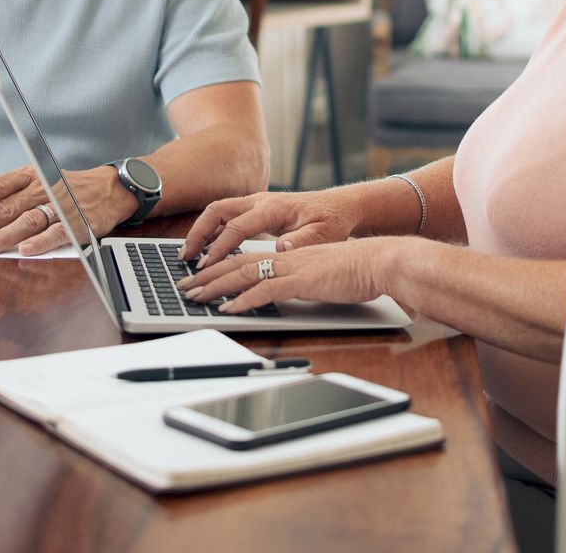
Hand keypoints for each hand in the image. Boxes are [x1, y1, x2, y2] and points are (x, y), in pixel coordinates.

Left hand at [0, 164, 138, 255]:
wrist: (110, 189)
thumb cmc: (68, 189)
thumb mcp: (39, 182)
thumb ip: (12, 197)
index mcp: (30, 175)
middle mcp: (43, 188)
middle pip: (7, 207)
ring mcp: (60, 205)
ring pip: (27, 220)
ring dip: (3, 235)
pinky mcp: (77, 222)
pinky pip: (56, 232)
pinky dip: (40, 242)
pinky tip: (24, 250)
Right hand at [178, 189, 360, 267]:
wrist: (340, 207)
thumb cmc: (333, 221)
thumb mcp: (324, 234)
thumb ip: (302, 242)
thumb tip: (280, 247)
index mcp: (273, 208)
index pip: (237, 227)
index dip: (220, 247)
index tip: (207, 265)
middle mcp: (260, 200)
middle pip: (217, 211)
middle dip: (198, 232)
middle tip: (185, 257)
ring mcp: (257, 202)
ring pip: (219, 211)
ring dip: (201, 230)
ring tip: (189, 254)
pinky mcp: (257, 209)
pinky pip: (227, 216)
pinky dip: (212, 230)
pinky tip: (206, 249)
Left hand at [179, 238, 403, 314]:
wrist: (379, 262)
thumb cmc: (357, 271)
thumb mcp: (321, 275)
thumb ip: (301, 281)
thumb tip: (286, 292)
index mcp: (289, 255)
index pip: (247, 259)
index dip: (221, 268)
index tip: (202, 278)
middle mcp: (285, 257)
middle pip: (237, 264)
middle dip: (208, 277)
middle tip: (186, 288)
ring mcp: (292, 268)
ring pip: (243, 274)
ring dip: (216, 287)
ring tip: (196, 297)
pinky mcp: (301, 281)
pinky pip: (265, 290)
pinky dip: (243, 300)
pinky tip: (228, 310)